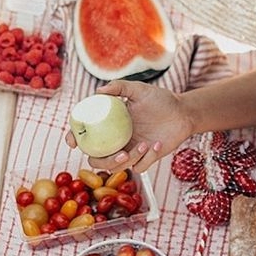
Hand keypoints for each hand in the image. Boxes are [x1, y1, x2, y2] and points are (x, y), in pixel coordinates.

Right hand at [65, 80, 192, 172]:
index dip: (75, 138)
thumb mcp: (139, 90)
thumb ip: (120, 87)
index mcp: (109, 124)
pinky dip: (147, 159)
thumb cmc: (159, 99)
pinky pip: (139, 167)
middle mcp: (116, 140)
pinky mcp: (145, 159)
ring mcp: (130, 150)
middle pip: (97, 159)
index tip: (73, 142)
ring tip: (145, 145)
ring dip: (130, 160)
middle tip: (121, 153)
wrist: (182, 112)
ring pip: (117, 167)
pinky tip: (156, 144)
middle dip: (105, 161)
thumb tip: (99, 91)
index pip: (86, 134)